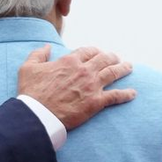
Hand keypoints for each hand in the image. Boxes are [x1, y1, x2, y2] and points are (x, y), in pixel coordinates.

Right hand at [17, 45, 135, 130]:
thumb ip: (38, 54)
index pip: (87, 51)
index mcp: (69, 60)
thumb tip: (47, 46)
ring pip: (113, 73)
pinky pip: (116, 96)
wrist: (39, 114)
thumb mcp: (28, 68)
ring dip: (123, 69)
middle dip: (111, 57)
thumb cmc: (32, 92)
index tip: (97, 52)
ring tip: (129, 67)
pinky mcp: (96, 102)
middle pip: (104, 59)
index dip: (94, 50)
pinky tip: (133, 93)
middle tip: (116, 58)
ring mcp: (92, 86)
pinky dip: (126, 94)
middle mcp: (84, 70)